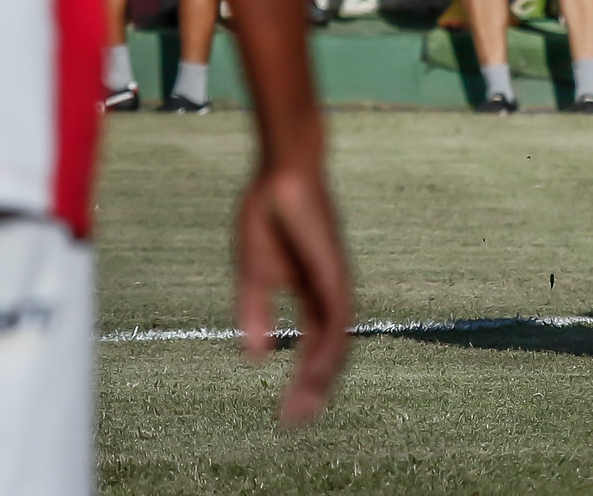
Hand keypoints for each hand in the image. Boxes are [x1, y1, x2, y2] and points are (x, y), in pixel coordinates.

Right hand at [234, 155, 351, 425]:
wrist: (283, 172)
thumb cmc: (268, 216)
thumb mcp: (254, 275)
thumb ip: (257, 313)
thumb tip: (258, 358)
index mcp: (311, 292)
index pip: (315, 344)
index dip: (304, 378)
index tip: (288, 411)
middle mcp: (330, 291)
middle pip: (331, 348)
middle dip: (315, 386)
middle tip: (297, 421)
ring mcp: (336, 280)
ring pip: (339, 338)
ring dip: (323, 374)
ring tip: (305, 405)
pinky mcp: (335, 268)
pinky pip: (338, 313)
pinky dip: (330, 342)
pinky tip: (319, 366)